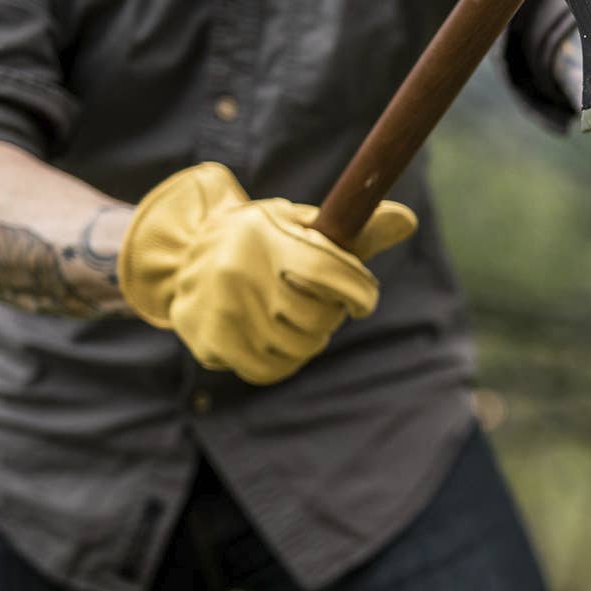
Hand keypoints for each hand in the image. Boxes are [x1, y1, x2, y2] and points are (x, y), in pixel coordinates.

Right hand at [118, 163, 415, 383]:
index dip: (359, 292)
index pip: (328, 273)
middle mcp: (237, 270)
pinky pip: (270, 370)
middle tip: (319, 304)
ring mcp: (220, 310)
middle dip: (330, 315)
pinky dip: (285, 360)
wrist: (182, 258)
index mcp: (265, 233)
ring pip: (298, 348)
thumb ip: (354, 232)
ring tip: (294, 318)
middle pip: (317, 318)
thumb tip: (408, 220)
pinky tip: (278, 339)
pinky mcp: (211, 342)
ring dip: (309, 339)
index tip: (362, 300)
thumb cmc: (263, 241)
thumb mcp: (301, 225)